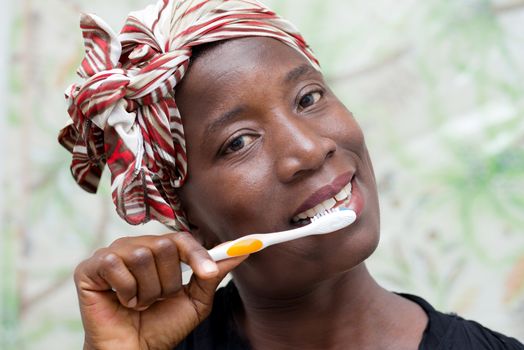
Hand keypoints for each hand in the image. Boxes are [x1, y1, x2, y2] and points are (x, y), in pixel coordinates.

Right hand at [74, 232, 245, 349]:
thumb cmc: (162, 326)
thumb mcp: (196, 300)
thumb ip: (214, 272)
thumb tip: (244, 250)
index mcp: (159, 251)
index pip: (181, 239)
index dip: (196, 255)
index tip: (208, 273)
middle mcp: (135, 247)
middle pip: (163, 246)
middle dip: (168, 282)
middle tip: (159, 300)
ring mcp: (111, 254)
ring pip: (141, 256)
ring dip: (148, 290)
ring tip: (141, 303)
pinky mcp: (90, 267)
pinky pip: (115, 265)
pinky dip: (125, 291)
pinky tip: (122, 302)